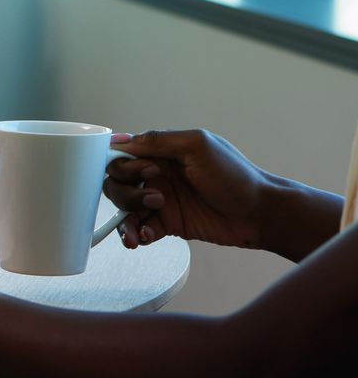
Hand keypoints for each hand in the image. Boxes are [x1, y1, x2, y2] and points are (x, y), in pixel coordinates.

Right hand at [105, 129, 271, 249]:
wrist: (260, 214)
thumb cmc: (236, 176)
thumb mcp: (198, 146)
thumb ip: (158, 140)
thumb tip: (121, 140)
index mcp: (162, 153)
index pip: (123, 155)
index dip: (122, 164)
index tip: (142, 172)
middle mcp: (157, 175)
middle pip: (117, 182)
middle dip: (126, 191)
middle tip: (156, 197)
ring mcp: (160, 200)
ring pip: (123, 207)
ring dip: (127, 216)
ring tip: (149, 221)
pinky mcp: (167, 224)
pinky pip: (138, 229)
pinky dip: (135, 234)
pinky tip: (145, 237)